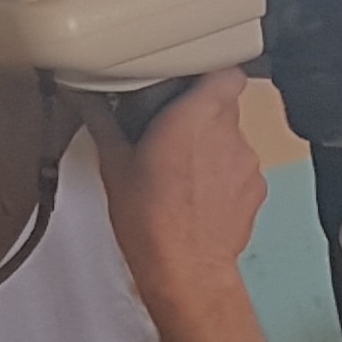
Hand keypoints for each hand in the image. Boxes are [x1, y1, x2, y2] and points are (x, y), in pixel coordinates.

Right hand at [107, 68, 267, 311]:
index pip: (226, 71)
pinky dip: (223, 174)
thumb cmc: (150, 220)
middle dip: (200, 112)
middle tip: (170, 128)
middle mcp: (229, 134)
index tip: (189, 78)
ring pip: (233, 138)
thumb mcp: (114, 166)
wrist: (186, 270)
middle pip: (225, 104)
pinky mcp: (257, 190)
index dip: (211, 71)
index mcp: (196, 116)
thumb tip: (84, 97)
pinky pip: (241, 168)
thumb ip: (103, 122)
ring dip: (211, 145)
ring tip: (181, 168)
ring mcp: (247, 163)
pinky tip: (198, 192)